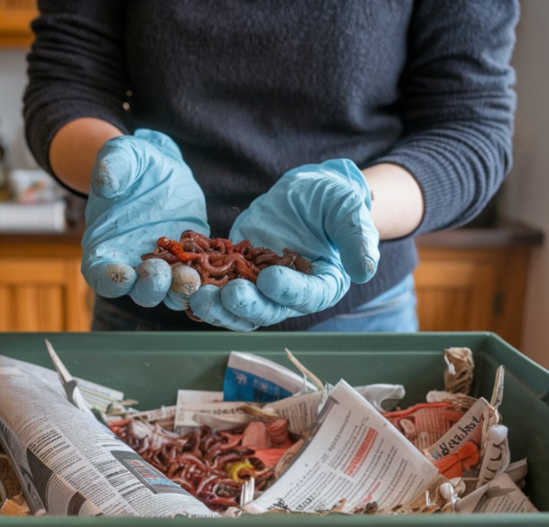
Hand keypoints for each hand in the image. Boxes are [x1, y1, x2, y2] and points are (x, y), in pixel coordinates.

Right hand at [82, 129, 208, 308]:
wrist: (161, 169)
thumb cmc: (132, 163)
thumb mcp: (122, 155)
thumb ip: (112, 166)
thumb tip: (106, 181)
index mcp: (105, 249)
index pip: (101, 274)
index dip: (110, 279)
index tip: (123, 274)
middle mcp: (133, 266)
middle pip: (140, 290)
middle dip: (152, 287)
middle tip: (164, 275)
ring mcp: (164, 268)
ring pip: (172, 290)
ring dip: (182, 289)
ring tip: (194, 278)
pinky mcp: (191, 262)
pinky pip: (200, 276)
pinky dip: (209, 279)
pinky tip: (219, 274)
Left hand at [189, 159, 378, 329]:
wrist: (306, 193)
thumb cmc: (333, 201)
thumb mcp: (348, 209)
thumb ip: (357, 237)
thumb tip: (365, 270)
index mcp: (323, 285)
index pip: (306, 295)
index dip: (287, 291)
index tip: (268, 279)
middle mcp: (290, 295)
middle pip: (267, 310)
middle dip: (245, 306)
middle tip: (224, 295)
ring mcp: (260, 288)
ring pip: (238, 308)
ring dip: (217, 307)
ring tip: (197, 296)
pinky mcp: (236, 274)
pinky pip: (217, 287)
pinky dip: (201, 288)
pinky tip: (183, 282)